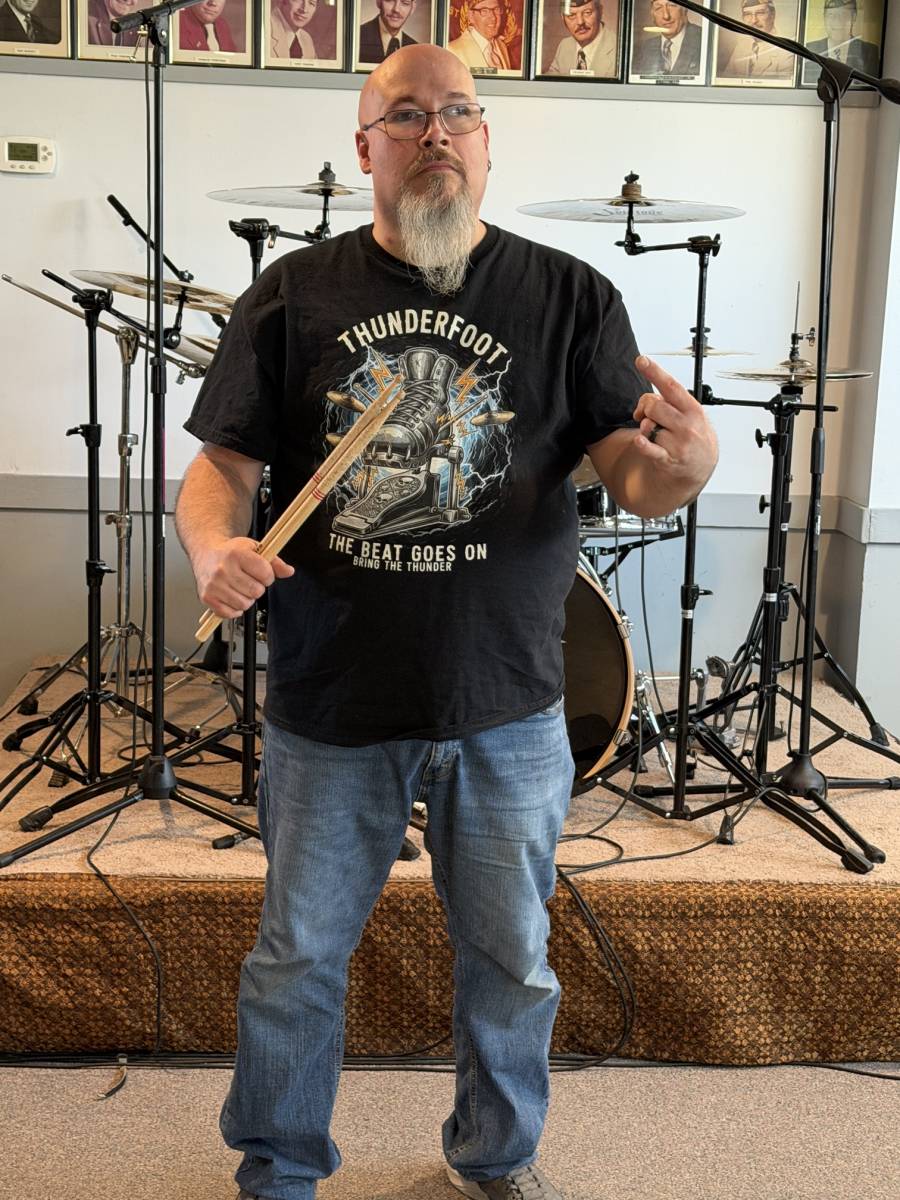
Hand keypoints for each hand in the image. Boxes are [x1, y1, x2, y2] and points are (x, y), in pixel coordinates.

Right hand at [193, 536, 293, 618]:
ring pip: (245, 604)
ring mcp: (214, 585)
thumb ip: (274, 562)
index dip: (268, 575)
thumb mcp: (254, 549)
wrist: (207, 554)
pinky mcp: (207, 597)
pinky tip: (232, 596)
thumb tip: (289, 571)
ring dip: (247, 599)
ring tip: (240, 588)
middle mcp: (223, 570)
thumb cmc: (231, 552)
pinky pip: (230, 613)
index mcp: (236, 554)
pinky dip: (235, 609)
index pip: (265, 573)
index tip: (262, 572)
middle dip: (258, 588)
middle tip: (249, 580)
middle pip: (256, 591)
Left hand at [631, 355, 717, 492]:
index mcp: (693, 409)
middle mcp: (687, 425)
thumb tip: (647, 402)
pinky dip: (642, 443)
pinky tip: (641, 440)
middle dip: (646, 408)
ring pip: (647, 426)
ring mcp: (678, 443)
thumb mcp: (690, 414)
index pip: (671, 386)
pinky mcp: (667, 459)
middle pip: (654, 406)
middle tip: (648, 414)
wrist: (701, 466)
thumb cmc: (693, 436)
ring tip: (656, 433)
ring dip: (645, 427)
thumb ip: (670, 403)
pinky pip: (648, 448)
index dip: (655, 372)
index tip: (642, 361)